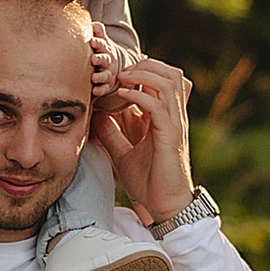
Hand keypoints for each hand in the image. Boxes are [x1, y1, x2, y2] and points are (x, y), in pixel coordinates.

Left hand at [88, 21, 118, 94]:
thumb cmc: (102, 51)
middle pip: (104, 59)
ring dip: (99, 77)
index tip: (91, 41)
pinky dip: (99, 90)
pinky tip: (94, 91)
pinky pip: (103, 89)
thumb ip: (98, 32)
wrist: (114, 67)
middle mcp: (108, 61)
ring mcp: (108, 74)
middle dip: (99, 59)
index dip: (97, 43)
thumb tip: (94, 24)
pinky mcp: (106, 85)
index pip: (102, 44)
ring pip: (104, 75)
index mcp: (105, 49)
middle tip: (93, 59)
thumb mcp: (102, 40)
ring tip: (94, 78)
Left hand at [102, 55, 193, 222]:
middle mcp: (173, 117)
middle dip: (146, 64)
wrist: (164, 206)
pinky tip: (123, 94)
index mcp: (163, 118)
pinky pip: (158, 105)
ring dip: (144, 73)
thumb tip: (95, 115)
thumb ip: (111, 133)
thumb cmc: (147, 182)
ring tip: (122, 77)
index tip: (117, 71)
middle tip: (121, 70)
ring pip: (169, 82)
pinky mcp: (170, 135)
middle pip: (171, 73)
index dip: (142, 69)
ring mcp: (174, 124)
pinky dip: (140, 95)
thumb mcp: (122, 153)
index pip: (162, 80)